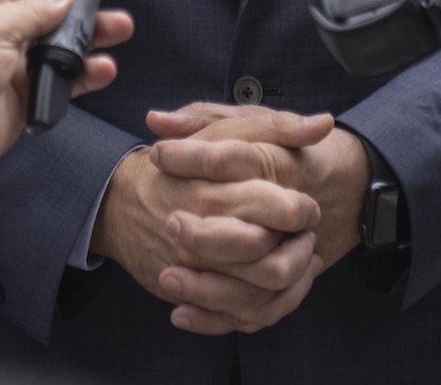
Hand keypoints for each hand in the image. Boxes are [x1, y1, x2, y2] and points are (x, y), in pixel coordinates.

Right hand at [91, 104, 331, 335]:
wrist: (116, 201)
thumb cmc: (178, 162)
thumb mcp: (224, 131)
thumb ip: (276, 126)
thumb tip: (324, 123)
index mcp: (219, 192)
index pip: (281, 210)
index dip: (303, 211)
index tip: (307, 206)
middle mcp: (207, 235)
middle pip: (274, 264)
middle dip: (300, 253)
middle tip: (305, 237)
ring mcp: (195, 270)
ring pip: (259, 298)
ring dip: (289, 283)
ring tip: (299, 262)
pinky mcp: (187, 293)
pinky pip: (235, 317)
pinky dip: (262, 309)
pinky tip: (279, 288)